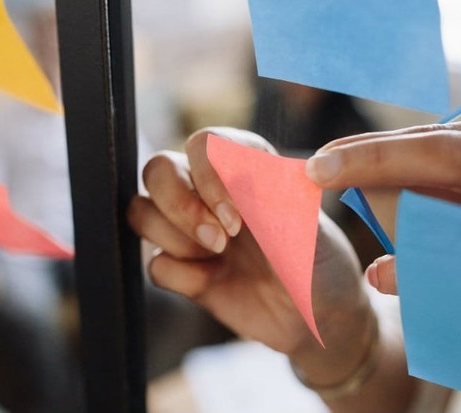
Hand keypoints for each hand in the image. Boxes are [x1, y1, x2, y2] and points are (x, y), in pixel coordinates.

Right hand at [128, 127, 377, 385]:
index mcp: (245, 165)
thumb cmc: (318, 261)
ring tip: (219, 256)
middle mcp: (211, 190)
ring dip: (176, 238)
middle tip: (220, 240)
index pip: (203, 144)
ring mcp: (192, 229)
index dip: (210, 175)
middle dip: (179, 205)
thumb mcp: (305, 225)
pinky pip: (153, 263)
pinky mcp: (182, 268)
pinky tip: (211, 282)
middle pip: (157, 170)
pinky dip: (179, 275)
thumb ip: (269, 196)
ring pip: (141, 211)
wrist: (319, 316)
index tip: (240, 217)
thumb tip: (236, 173)